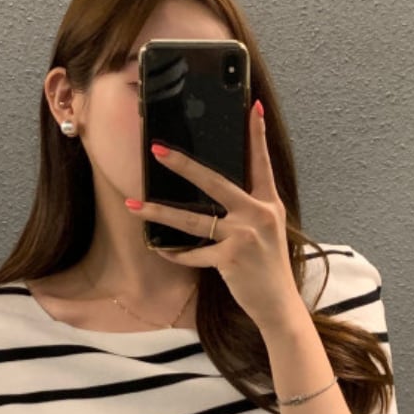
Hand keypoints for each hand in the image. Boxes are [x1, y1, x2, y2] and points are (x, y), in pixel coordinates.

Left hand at [126, 100, 303, 331]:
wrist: (279, 305)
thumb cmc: (269, 269)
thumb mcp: (268, 232)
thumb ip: (251, 210)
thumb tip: (222, 194)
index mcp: (268, 204)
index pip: (261, 163)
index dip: (256, 135)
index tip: (251, 108)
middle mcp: (257, 214)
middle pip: (214, 182)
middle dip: (184, 165)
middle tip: (158, 150)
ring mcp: (244, 236)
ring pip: (193, 220)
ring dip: (160, 213)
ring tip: (134, 206)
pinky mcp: (230, 258)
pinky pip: (194, 253)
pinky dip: (177, 255)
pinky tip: (162, 251)